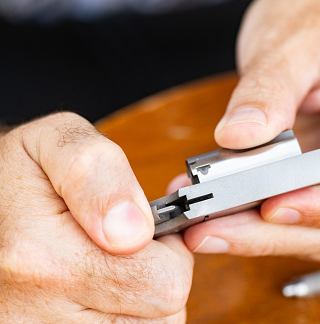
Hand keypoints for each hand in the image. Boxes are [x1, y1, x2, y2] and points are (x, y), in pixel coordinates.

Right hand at [0, 113, 192, 321]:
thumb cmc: (18, 174)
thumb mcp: (56, 143)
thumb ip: (100, 173)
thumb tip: (133, 230)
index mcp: (43, 256)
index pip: (165, 284)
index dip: (171, 253)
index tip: (150, 232)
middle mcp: (35, 310)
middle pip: (158, 316)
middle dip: (159, 277)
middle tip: (131, 249)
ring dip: (140, 302)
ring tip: (113, 268)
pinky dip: (122, 315)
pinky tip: (102, 290)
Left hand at [181, 0, 319, 260]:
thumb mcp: (297, 42)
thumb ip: (269, 92)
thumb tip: (237, 139)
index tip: (273, 205)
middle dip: (275, 233)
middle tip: (210, 229)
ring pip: (314, 230)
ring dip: (256, 232)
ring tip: (201, 221)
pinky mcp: (319, 178)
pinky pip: (291, 210)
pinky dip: (251, 216)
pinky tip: (212, 204)